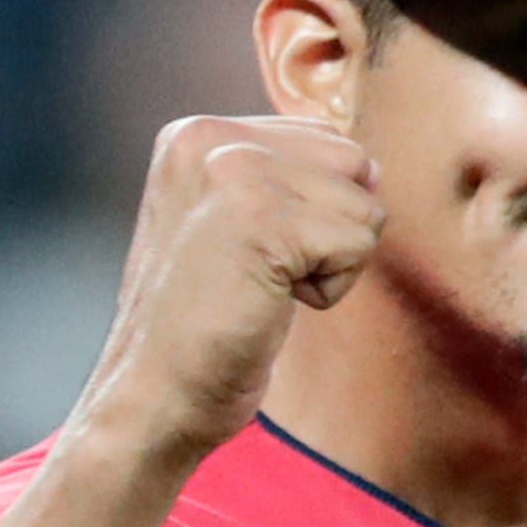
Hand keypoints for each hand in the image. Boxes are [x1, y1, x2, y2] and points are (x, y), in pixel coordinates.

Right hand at [66, 115, 384, 469]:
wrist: (153, 393)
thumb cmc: (203, 323)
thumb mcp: (233, 223)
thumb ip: (288, 178)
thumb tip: (373, 166)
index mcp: (196, 132)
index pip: (325, 138)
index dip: (311, 209)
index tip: (245, 251)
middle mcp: (210, 137)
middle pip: (352, 162)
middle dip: (328, 228)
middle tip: (256, 273)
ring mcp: (234, 172)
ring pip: (363, 205)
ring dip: (329, 263)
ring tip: (259, 289)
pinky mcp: (264, 218)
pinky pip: (358, 243)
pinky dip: (329, 290)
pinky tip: (268, 304)